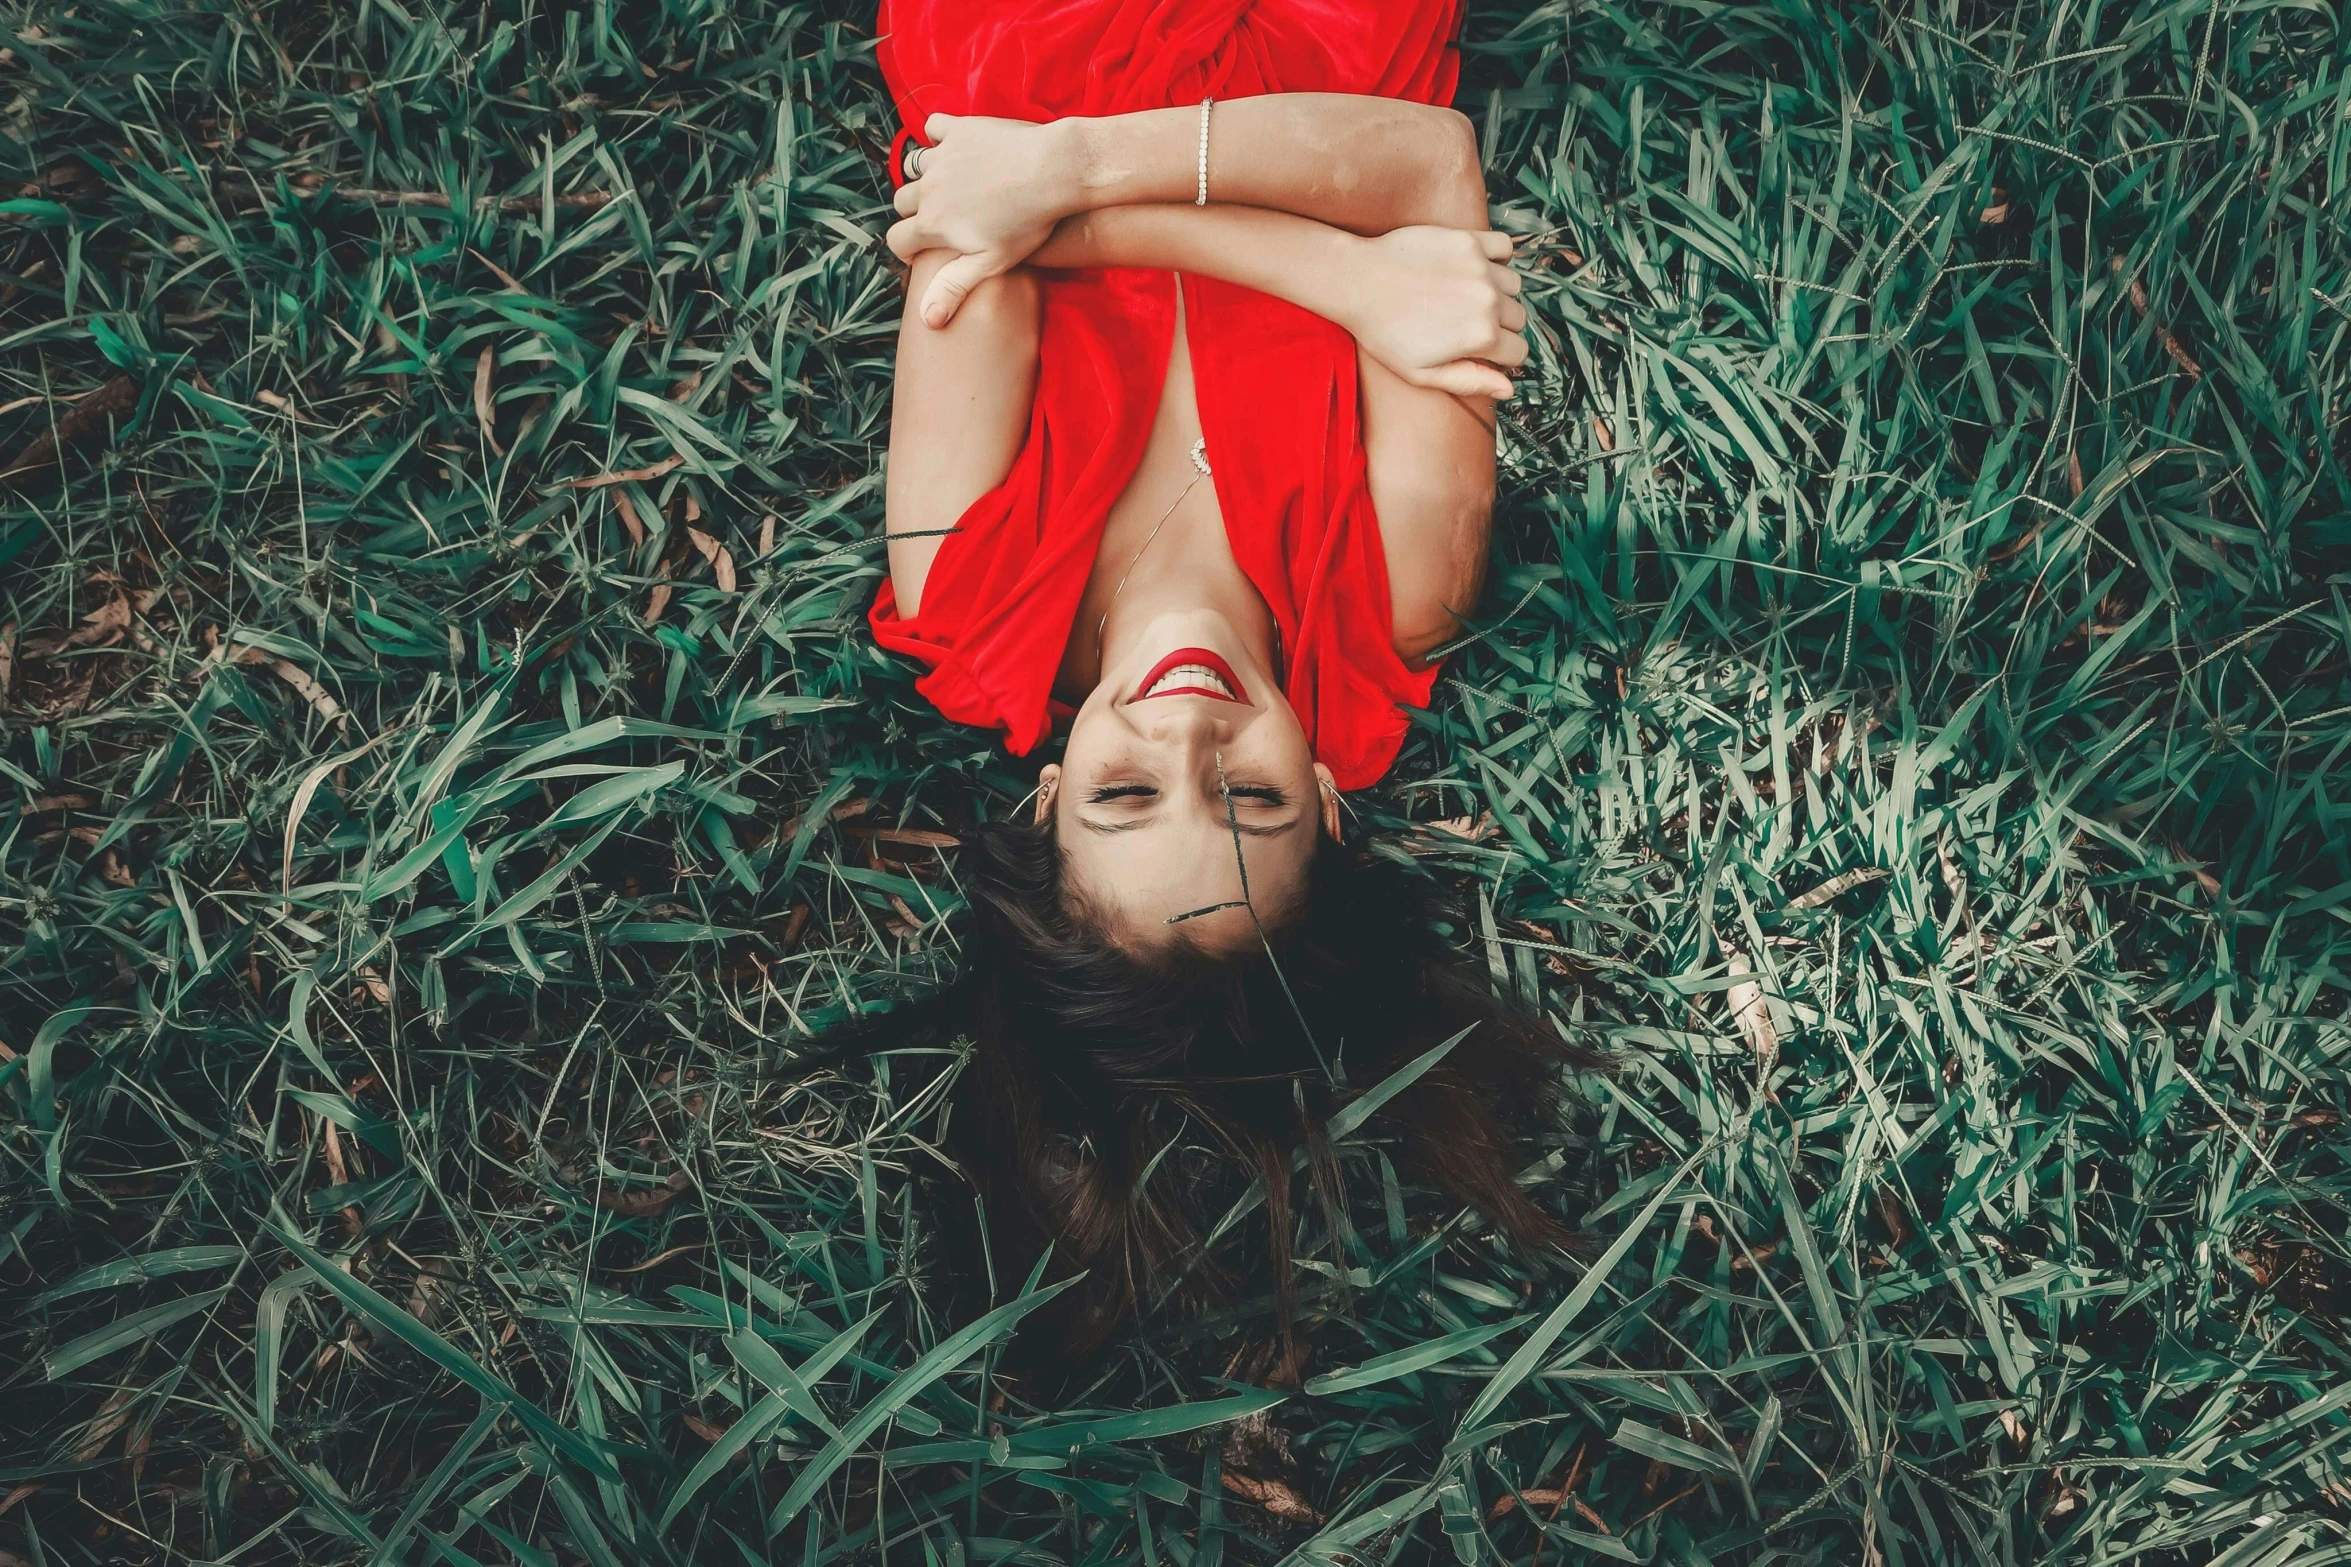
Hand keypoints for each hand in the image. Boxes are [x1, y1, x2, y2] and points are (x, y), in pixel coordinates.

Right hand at [886, 113, 1080, 327]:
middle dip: (914, 212)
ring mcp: (943, 156)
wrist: (1054, 170)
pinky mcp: (960, 129)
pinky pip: (934, 128)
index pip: (898, 239)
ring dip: (926, 177)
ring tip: (949, 186)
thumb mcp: (991, 262)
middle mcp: (929, 188)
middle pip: (902, 201)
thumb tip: (927, 319)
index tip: (921, 253)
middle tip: (940, 219)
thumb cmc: (1027, 222)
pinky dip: (938, 136)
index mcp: (933, 223)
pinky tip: (953, 147)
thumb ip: (954, 287)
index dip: (906, 249)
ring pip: (916, 166)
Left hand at [1338, 227, 1527, 398]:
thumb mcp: (1422, 373)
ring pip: (1513, 285)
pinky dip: (1498, 257)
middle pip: (1518, 318)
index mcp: (1481, 337)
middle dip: (1500, 326)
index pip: (1518, 351)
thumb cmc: (1383, 334)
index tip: (1483, 351)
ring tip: (1467, 296)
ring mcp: (1481, 268)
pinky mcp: (1469, 241)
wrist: (1358, 283)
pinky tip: (1477, 268)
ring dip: (1499, 293)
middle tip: (1467, 324)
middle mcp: (1488, 301)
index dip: (1501, 356)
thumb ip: (1470, 381)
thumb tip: (1509, 389)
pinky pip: (1505, 247)